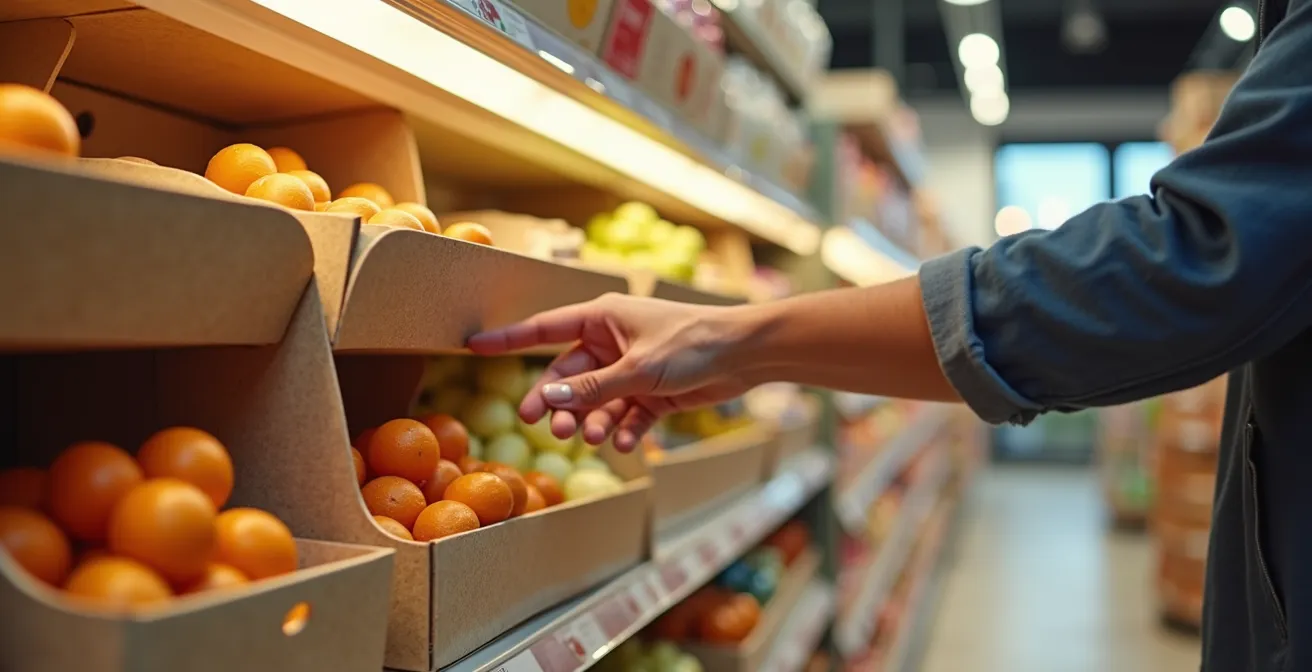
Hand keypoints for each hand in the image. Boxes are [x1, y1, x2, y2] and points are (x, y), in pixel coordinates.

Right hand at [466, 293, 754, 451]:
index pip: (544, 329)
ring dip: (594, 420)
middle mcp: (612, 341)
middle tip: (546, 428)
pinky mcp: (653, 391)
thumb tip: (547, 399)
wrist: (745, 354)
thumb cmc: (693, 344)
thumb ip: (592, 388)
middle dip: (560, 403)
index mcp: (602, 318)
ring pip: (597, 400)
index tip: (473, 346)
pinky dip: (624, 430)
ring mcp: (632, 367)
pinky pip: (626, 414)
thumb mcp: (638, 369)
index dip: (508, 339)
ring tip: (596, 438)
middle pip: (569, 377)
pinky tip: (627, 443)